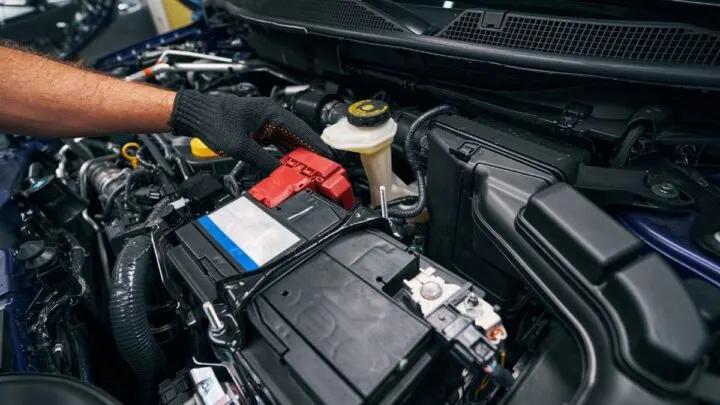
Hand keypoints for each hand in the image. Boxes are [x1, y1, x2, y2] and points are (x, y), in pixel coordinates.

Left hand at [170, 89, 330, 173]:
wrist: (195, 114)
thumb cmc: (213, 121)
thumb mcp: (240, 146)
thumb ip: (262, 161)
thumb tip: (279, 172)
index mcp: (271, 112)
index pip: (301, 130)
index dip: (315, 145)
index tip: (327, 156)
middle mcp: (270, 114)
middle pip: (298, 134)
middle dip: (310, 151)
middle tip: (321, 166)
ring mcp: (264, 121)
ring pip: (288, 139)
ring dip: (297, 153)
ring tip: (309, 167)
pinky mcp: (258, 128)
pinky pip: (277, 141)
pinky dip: (284, 152)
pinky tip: (289, 163)